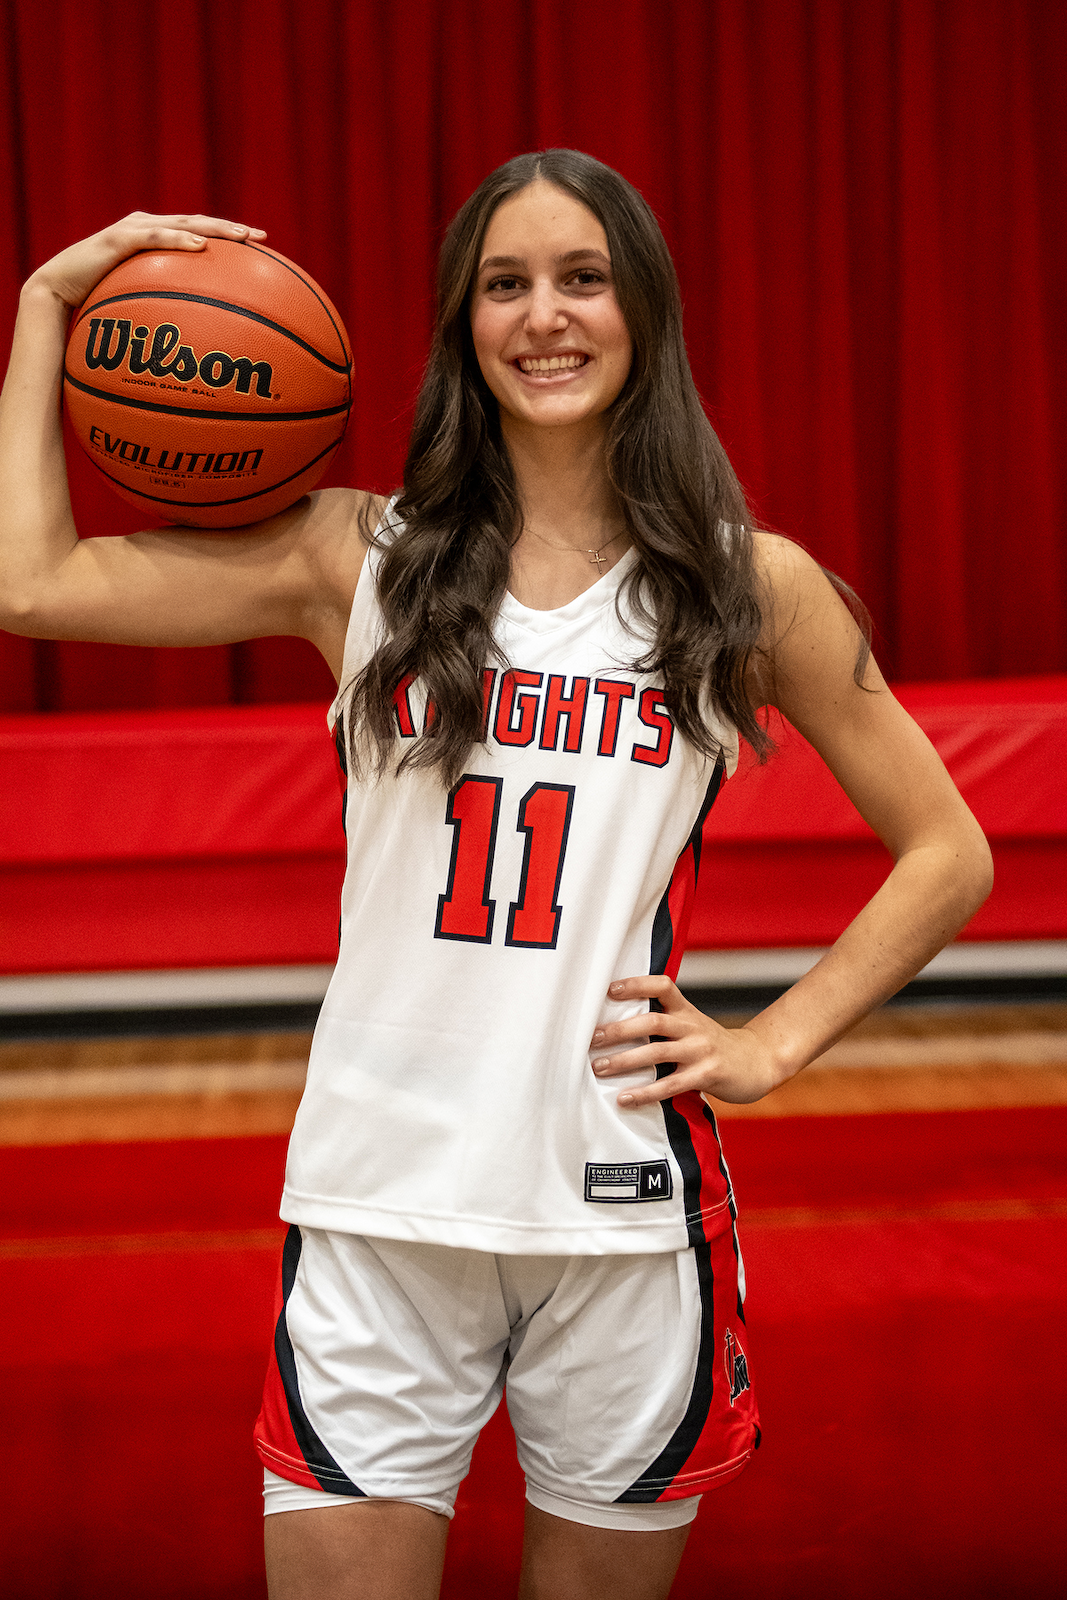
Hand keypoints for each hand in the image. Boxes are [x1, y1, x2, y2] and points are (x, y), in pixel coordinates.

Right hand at [24, 213, 266, 311]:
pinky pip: (152, 237)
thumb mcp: (139, 303)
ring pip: (182, 224)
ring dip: (213, 229)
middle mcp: (148, 226)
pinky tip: (200, 247)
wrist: (57, 289)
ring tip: (241, 237)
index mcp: (156, 238)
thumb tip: (198, 338)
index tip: (263, 247)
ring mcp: (132, 229)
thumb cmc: (97, 299)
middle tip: (262, 238)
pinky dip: (177, 239)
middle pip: (198, 223)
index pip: (199, 234)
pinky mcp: (116, 239)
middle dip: (231, 229)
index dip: (230, 237)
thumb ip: (165, 307)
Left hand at [590, 974, 789, 1108]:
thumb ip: (665, 1022)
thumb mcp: (692, 1025)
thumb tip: (616, 1025)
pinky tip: (625, 1098)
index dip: (636, 984)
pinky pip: (671, 1085)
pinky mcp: (707, 1075)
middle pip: (653, 1020)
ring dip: (624, 1060)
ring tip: (599, 1067)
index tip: (609, 990)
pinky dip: (645, 1092)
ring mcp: (701, 1051)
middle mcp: (693, 1026)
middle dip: (619, 1029)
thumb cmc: (713, 1046)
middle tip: (592, 1037)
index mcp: (687, 1010)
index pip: (662, 986)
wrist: (757, 1063)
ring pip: (657, 1052)